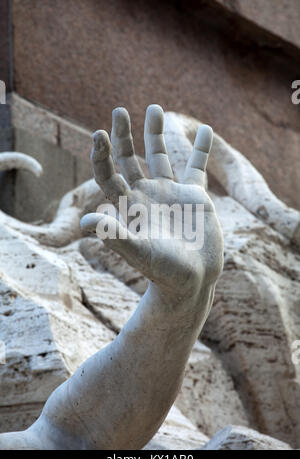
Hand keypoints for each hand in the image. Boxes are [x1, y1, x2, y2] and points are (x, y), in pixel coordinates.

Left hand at [81, 105, 222, 301]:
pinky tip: (204, 129)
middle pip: (129, 158)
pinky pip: (196, 167)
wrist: (193, 281)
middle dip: (123, 135)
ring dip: (156, 133)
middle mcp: (146, 195)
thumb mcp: (140, 254)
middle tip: (118, 111)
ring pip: (160, 157)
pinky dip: (201, 149)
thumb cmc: (164, 272)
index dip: (102, 155)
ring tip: (154, 108)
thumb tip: (86, 222)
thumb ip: (116, 236)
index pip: (108, 174)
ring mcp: (170, 193)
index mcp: (129, 206)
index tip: (98, 134)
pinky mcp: (194, 196)